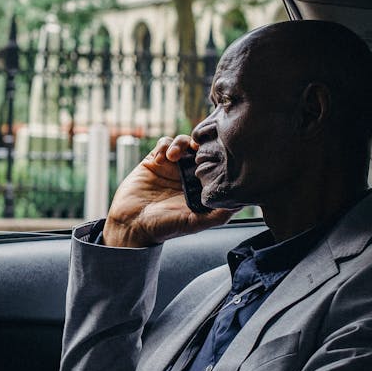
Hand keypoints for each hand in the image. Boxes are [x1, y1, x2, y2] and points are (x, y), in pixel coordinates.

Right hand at [102, 135, 235, 247]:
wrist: (131, 225)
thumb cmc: (163, 228)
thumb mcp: (194, 223)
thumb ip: (218, 215)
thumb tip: (241, 203)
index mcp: (200, 187)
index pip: (214, 163)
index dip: (216, 156)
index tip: (213, 156)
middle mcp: (187, 174)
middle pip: (200, 148)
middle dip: (199, 145)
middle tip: (196, 149)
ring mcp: (170, 166)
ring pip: (183, 142)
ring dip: (181, 144)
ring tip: (173, 156)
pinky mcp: (154, 161)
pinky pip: (163, 143)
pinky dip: (164, 146)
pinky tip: (160, 159)